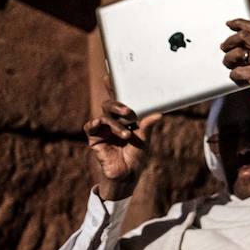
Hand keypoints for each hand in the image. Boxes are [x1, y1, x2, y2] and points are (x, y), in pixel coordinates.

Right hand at [83, 83, 160, 199]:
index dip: (115, 86)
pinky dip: (96, 124)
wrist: (127, 175)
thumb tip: (159, 115)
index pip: (120, 99)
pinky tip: (101, 125)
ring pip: (104, 115)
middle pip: (110, 104)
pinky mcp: (94, 138)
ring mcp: (103, 129)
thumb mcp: (145, 139)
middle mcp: (113, 121)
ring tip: (126, 135)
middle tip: (128, 112)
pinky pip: (91, 126)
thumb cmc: (136, 156)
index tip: (111, 74)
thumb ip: (147, 126)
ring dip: (115, 124)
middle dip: (118, 105)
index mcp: (126, 118)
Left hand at [220, 16, 249, 109]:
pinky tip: (238, 77)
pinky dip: (234, 75)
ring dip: (228, 59)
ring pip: (237, 54)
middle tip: (224, 47)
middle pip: (242, 36)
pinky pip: (237, 72)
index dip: (238, 23)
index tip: (229, 24)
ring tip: (229, 64)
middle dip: (229, 41)